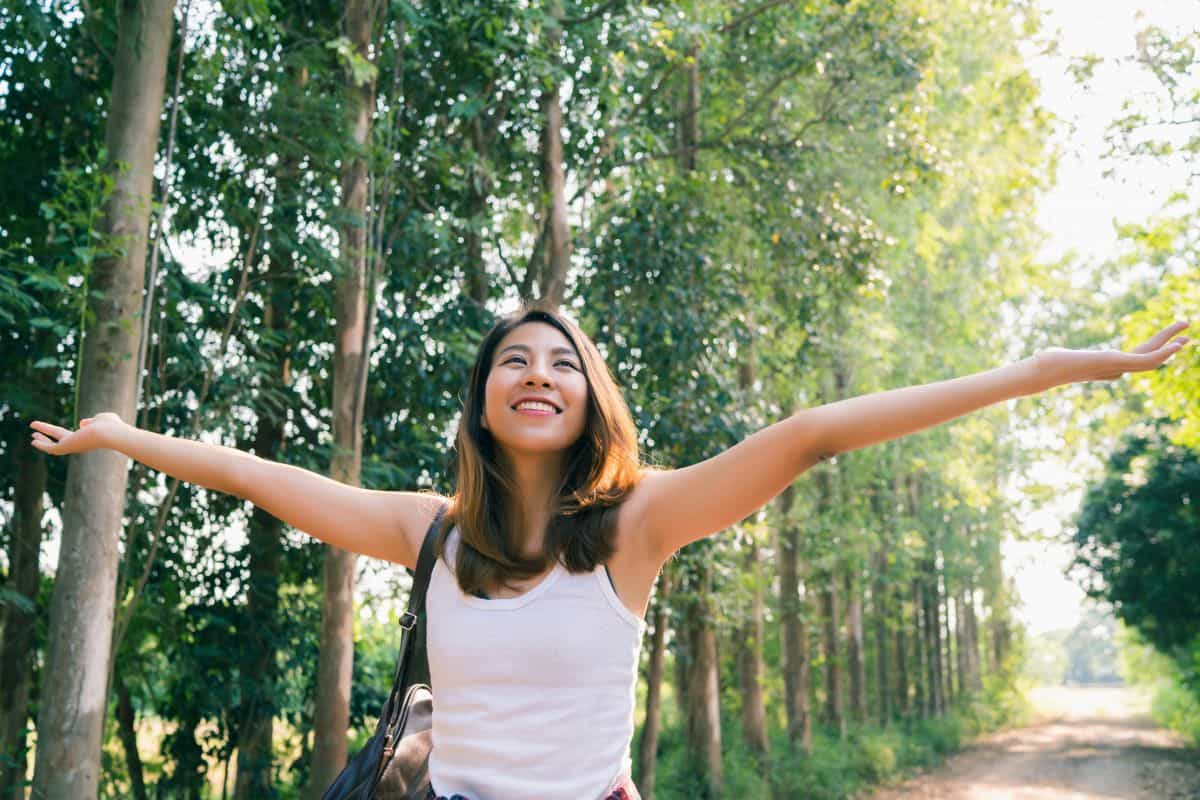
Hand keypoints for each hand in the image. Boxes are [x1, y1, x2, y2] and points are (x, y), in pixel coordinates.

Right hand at [30, 412, 128, 455]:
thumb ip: (93, 421)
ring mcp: (72, 446)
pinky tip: (34, 441)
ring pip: (55, 445)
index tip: (55, 429)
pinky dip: (43, 445)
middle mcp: (79, 444)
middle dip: (48, 434)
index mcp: (87, 438)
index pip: (73, 435)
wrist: (110, 433)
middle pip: (60, 438)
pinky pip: (52, 449)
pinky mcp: (66, 448)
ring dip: (43, 440)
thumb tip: (83, 423)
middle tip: (35, 434)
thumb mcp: (102, 419)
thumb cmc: (110, 426)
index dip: (65, 431)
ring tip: (32, 435)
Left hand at [1033, 320, 1190, 390]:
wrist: (1043, 370)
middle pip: (1150, 357)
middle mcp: (1116, 370)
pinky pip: (1146, 360)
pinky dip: (1164, 353)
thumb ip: (1059, 356)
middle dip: (1169, 348)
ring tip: (1187, 335)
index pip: (1138, 358)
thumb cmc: (1046, 365)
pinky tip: (1176, 346)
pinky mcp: (1117, 363)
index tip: (1169, 343)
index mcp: (1108, 368)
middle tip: (1189, 336)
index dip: (1156, 351)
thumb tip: (1044, 355)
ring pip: (1153, 359)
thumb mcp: (1059, 357)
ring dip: (1171, 347)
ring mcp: (1118, 368)